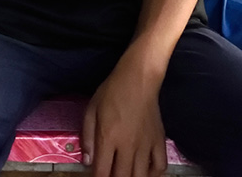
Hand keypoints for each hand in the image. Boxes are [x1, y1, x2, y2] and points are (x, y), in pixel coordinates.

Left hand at [81, 56, 165, 176]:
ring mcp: (147, 146)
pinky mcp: (160, 142)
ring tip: (124, 175)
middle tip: (109, 175)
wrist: (137, 81)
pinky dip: (153, 175)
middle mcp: (128, 146)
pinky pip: (160, 167)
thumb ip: (87, 136)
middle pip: (122, 176)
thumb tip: (87, 161)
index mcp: (108, 138)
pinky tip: (144, 174)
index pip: (102, 170)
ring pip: (141, 176)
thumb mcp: (91, 110)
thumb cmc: (110, 92)